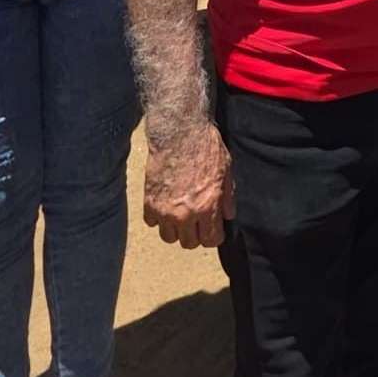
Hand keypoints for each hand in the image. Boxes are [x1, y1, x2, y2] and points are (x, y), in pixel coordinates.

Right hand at [143, 120, 234, 248]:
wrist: (179, 134)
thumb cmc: (205, 148)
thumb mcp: (226, 171)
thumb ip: (228, 197)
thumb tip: (228, 215)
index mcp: (207, 207)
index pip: (210, 240)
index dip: (213, 236)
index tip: (212, 229)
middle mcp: (185, 214)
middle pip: (189, 243)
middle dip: (195, 234)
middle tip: (196, 221)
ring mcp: (165, 210)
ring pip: (169, 238)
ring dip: (175, 229)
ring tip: (180, 215)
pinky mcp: (149, 203)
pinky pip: (152, 223)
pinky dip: (158, 218)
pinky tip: (165, 205)